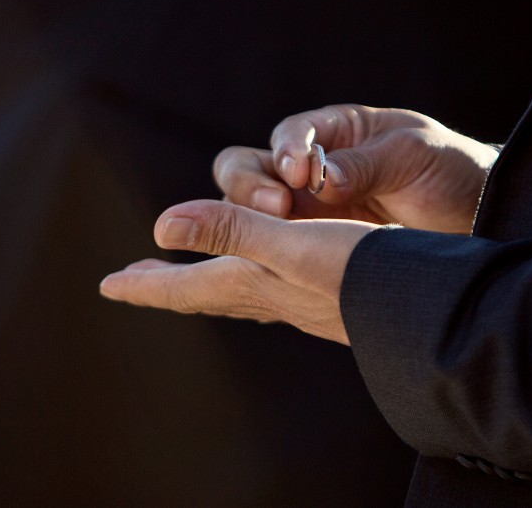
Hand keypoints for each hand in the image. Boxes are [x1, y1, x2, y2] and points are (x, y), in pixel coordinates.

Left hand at [99, 199, 378, 343]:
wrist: (423, 305)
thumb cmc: (359, 269)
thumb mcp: (289, 242)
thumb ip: (229, 231)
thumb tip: (160, 225)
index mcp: (253, 281)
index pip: (183, 287)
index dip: (145, 283)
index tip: (108, 285)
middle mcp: (270, 294)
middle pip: (204, 291)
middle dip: (167, 283)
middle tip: (134, 279)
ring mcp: (299, 299)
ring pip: (236, 288)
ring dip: (204, 278)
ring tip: (190, 273)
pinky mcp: (326, 294)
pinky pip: (271, 284)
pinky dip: (247, 274)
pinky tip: (264, 275)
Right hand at [214, 104, 498, 233]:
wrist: (481, 216)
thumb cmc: (449, 170)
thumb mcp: (413, 155)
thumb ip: (366, 164)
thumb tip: (321, 180)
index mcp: (335, 132)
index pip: (290, 134)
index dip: (287, 150)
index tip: (300, 173)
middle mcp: (308, 170)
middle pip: (246, 168)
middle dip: (250, 185)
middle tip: (277, 207)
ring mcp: (306, 214)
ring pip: (248, 213)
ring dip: (249, 222)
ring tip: (275, 237)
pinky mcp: (310, 251)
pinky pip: (272, 252)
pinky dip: (262, 258)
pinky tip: (271, 270)